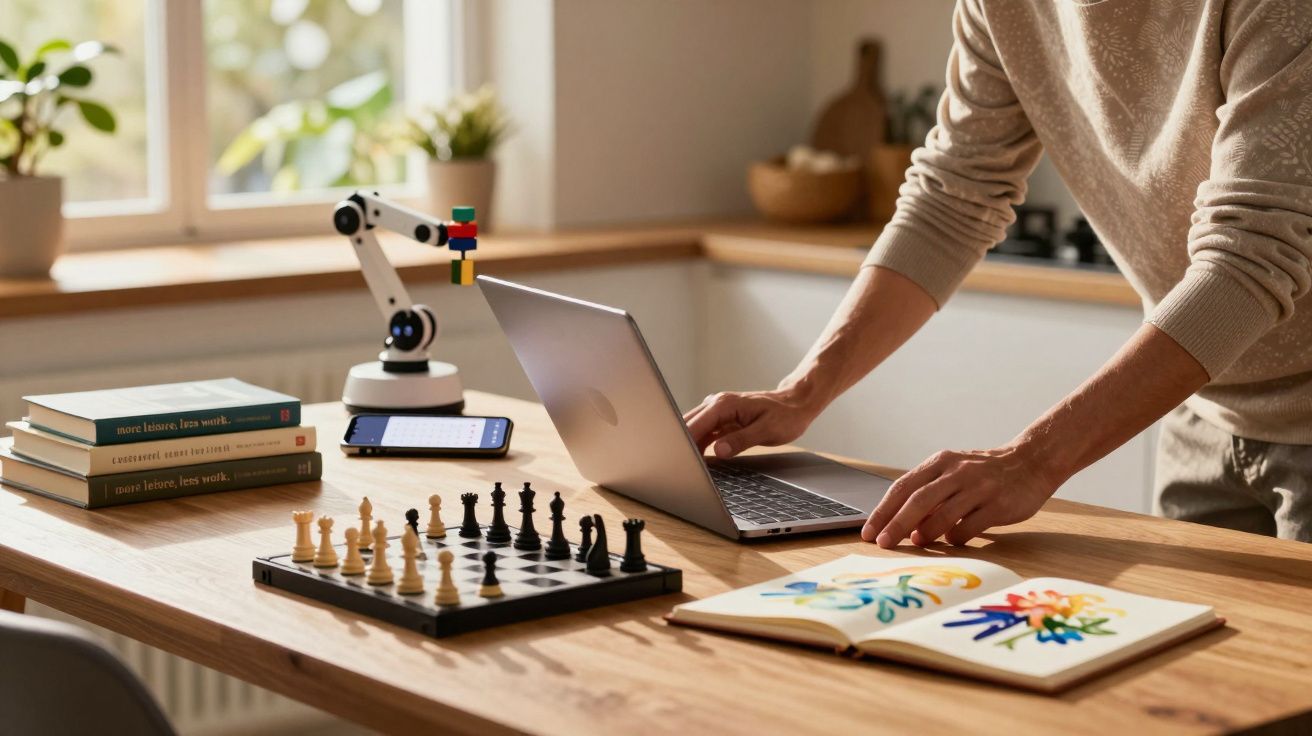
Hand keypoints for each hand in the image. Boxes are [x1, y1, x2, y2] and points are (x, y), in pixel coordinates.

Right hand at [683, 388, 821, 458]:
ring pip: (693, 429)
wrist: (795, 404)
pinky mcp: (721, 420)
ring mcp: (717, 412)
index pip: (695, 425)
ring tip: (681, 466)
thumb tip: (718, 451)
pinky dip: (697, 446)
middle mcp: (716, 404)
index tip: (677, 459)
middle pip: (687, 426)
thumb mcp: (767, 430)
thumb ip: (741, 440)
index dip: (683, 442)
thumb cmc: (785, 415)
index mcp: (724, 405)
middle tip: (673, 466)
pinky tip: (696, 461)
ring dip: (687, 446)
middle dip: (679, 444)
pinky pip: (703, 433)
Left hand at [860, 444, 1062, 547]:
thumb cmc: (984, 473)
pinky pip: (971, 526)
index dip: (883, 510)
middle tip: (883, 544)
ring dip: (926, 533)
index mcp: (941, 462)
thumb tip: (902, 526)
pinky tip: (952, 541)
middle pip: (918, 500)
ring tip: (916, 543)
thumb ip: (929, 493)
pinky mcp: (998, 504)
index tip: (870, 531)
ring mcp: (979, 487)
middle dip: (896, 524)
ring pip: (943, 513)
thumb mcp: (953, 472)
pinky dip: (956, 537)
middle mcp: (957, 472)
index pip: (903, 487)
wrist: (1031, 462)